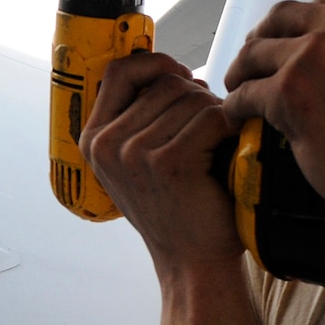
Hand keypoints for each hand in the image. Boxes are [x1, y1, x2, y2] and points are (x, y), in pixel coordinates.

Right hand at [79, 52, 240, 274]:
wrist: (194, 261)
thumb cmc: (178, 206)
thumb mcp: (142, 158)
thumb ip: (141, 115)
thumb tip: (169, 65)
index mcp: (94, 139)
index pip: (118, 71)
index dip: (154, 63)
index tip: (181, 74)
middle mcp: (106, 145)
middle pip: (164, 81)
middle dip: (197, 96)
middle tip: (212, 128)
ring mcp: (134, 154)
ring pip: (191, 98)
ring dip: (215, 113)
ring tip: (218, 145)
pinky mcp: (168, 163)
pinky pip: (211, 118)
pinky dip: (229, 129)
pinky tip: (229, 152)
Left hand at [222, 0, 324, 223]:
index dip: (304, 27)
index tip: (294, 43)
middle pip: (282, 18)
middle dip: (264, 38)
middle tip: (255, 60)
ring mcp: (315, 53)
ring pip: (256, 51)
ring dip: (243, 70)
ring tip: (238, 85)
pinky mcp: (289, 91)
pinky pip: (246, 92)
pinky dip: (236, 104)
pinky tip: (237, 115)